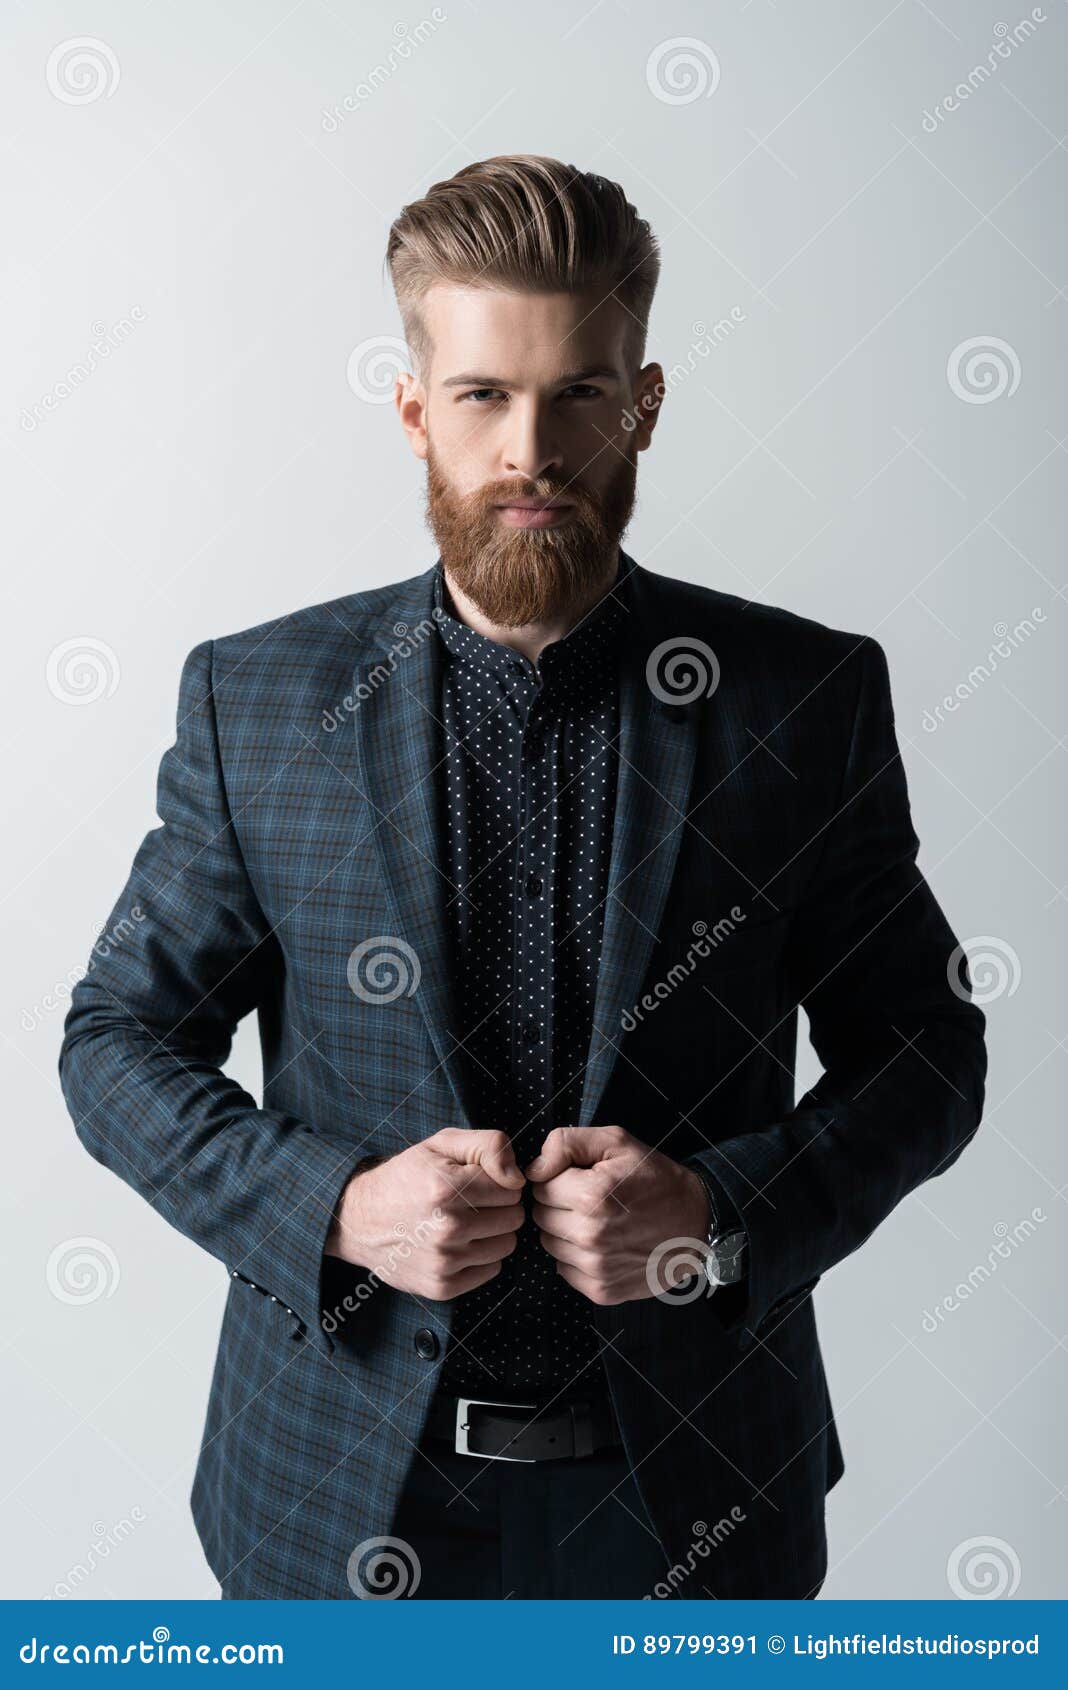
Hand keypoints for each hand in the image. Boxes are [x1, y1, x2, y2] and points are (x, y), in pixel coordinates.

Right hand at [325, 1128, 525, 1298]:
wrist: (359, 1220)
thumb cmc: (407, 1176)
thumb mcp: (442, 1144)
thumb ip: (489, 1145)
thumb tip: (518, 1177)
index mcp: (447, 1187)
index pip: (512, 1188)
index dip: (498, 1181)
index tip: (477, 1181)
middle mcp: (446, 1227)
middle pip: (514, 1218)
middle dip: (498, 1207)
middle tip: (471, 1201)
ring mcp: (444, 1261)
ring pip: (506, 1245)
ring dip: (492, 1233)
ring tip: (464, 1221)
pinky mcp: (442, 1286)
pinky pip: (492, 1270)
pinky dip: (480, 1257)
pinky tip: (457, 1244)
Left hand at [524, 1125, 709, 1304]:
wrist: (696, 1221)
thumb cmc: (655, 1178)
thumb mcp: (616, 1141)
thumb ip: (566, 1143)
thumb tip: (533, 1169)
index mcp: (591, 1196)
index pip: (541, 1186)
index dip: (560, 1178)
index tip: (582, 1178)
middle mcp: (591, 1235)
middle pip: (541, 1216)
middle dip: (560, 1204)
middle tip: (590, 1199)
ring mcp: (596, 1267)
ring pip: (550, 1244)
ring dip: (566, 1231)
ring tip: (598, 1220)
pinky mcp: (602, 1290)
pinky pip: (564, 1270)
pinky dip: (577, 1257)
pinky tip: (603, 1244)